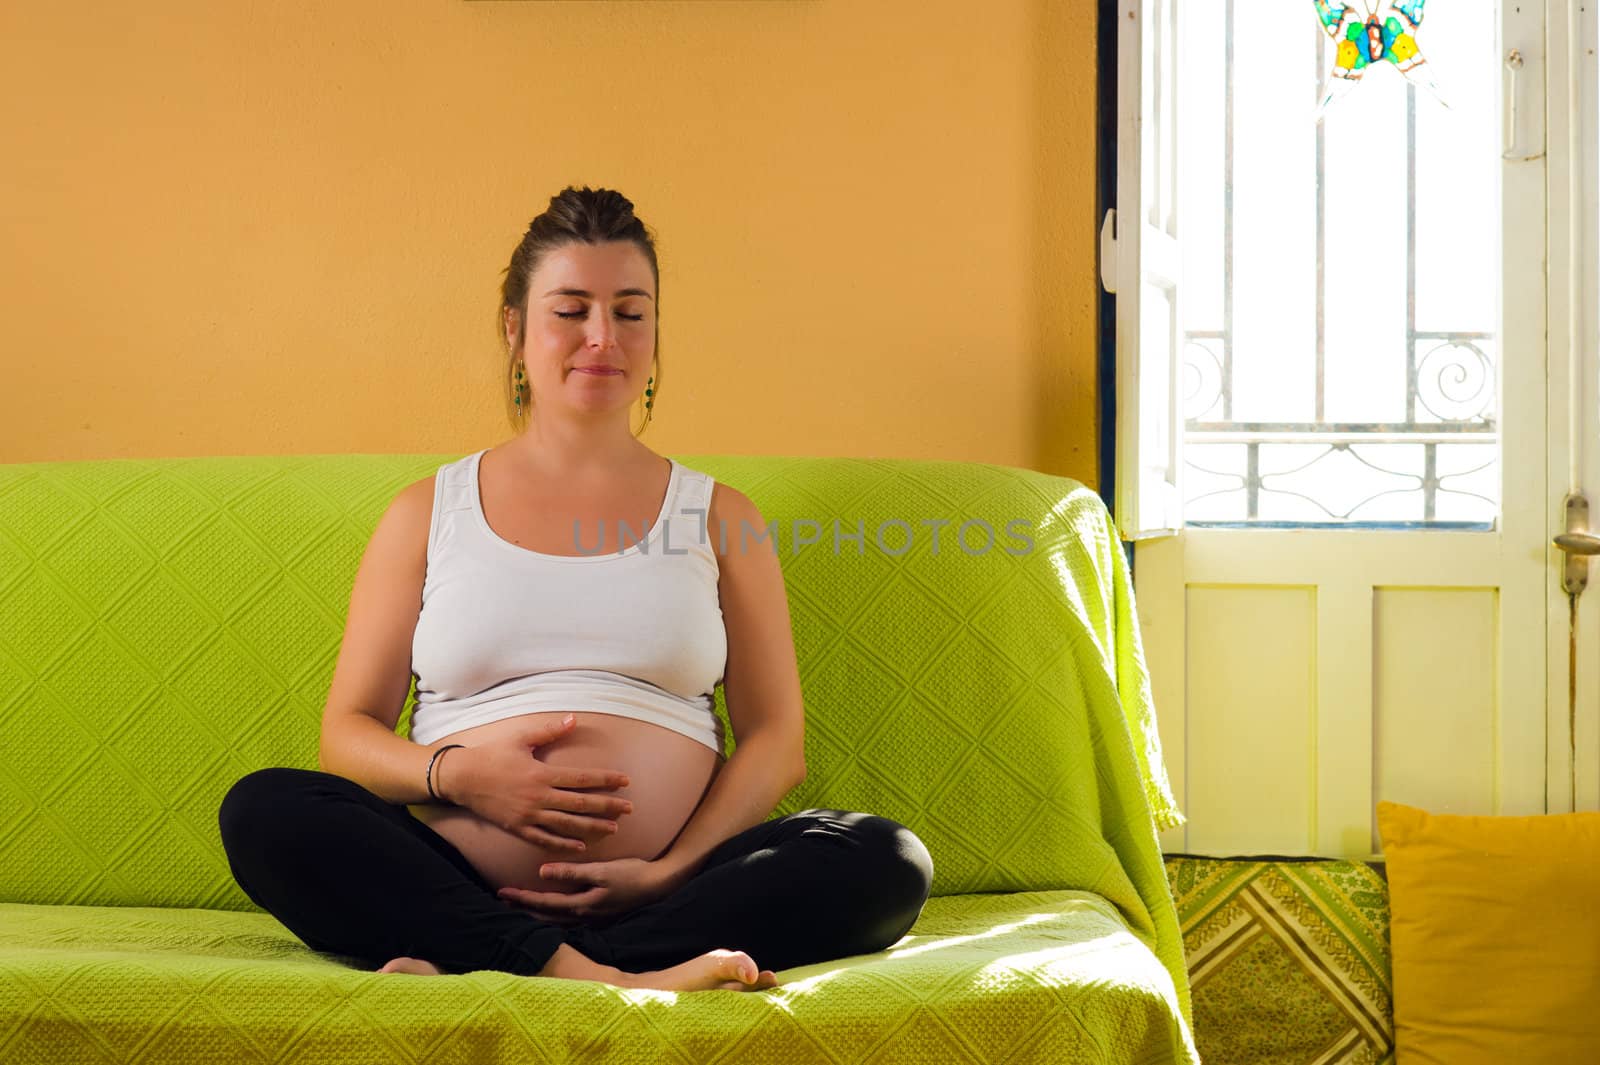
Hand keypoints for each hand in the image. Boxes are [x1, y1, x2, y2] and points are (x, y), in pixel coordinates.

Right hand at [437, 713, 632, 852]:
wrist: (462, 777)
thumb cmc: (492, 754)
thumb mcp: (521, 738)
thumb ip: (549, 731)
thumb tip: (574, 718)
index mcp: (542, 774)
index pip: (582, 779)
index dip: (606, 780)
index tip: (625, 781)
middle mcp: (538, 797)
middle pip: (580, 805)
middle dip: (607, 807)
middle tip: (629, 809)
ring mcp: (528, 815)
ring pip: (567, 825)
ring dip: (592, 828)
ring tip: (613, 829)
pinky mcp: (517, 828)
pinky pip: (544, 840)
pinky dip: (563, 844)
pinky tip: (580, 847)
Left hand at [497, 857, 678, 918]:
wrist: (659, 885)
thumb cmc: (632, 874)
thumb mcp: (602, 870)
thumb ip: (572, 872)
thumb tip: (541, 872)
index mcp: (581, 905)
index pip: (544, 903)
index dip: (522, 898)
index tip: (502, 892)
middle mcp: (583, 916)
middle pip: (545, 916)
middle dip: (523, 909)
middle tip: (502, 901)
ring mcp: (591, 918)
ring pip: (555, 920)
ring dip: (536, 914)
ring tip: (520, 907)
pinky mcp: (599, 915)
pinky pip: (567, 919)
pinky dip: (552, 915)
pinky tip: (550, 912)